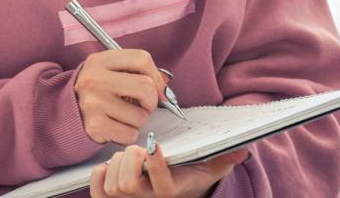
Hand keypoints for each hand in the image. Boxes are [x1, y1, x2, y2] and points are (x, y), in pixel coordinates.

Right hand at [73, 50, 171, 144]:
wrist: (68, 111)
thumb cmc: (99, 90)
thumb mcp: (112, 72)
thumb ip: (138, 73)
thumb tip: (166, 89)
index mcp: (100, 60)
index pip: (142, 59)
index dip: (157, 76)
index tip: (158, 88)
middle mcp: (94, 79)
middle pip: (146, 87)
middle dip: (151, 100)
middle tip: (143, 104)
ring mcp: (93, 103)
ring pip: (141, 116)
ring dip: (138, 119)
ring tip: (124, 114)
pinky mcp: (95, 126)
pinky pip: (130, 134)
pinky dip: (129, 133)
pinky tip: (116, 126)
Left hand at [89, 141, 249, 197]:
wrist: (171, 193)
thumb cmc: (186, 177)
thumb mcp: (208, 169)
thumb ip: (224, 159)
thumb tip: (243, 149)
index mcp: (171, 193)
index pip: (163, 187)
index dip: (155, 165)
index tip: (155, 145)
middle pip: (127, 185)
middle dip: (130, 159)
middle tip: (138, 149)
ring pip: (112, 185)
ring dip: (116, 164)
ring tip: (127, 158)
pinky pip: (97, 188)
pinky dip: (99, 173)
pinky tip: (109, 166)